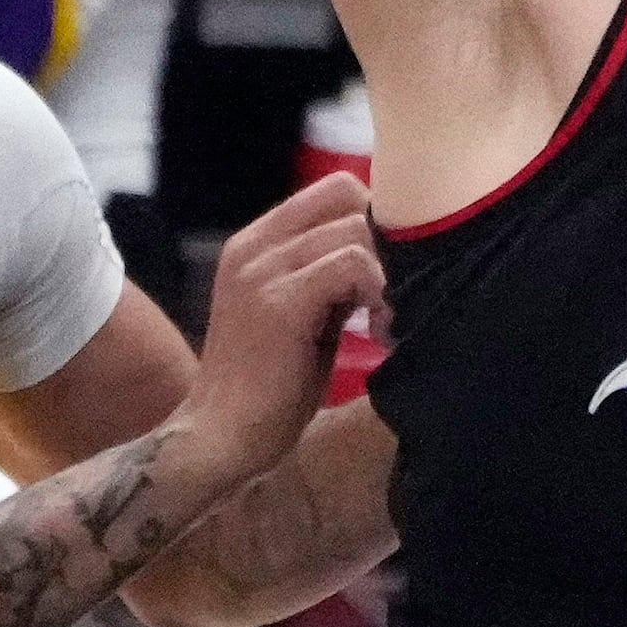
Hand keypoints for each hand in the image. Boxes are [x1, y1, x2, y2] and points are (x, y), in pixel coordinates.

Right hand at [159, 170, 382, 493]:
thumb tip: (393, 253)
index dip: (378, 217)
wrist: (223, 438)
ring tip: (391, 321)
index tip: (399, 267)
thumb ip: (331, 276)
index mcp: (255, 243)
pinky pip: (353, 264)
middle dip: (391, 241)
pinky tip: (382, 332)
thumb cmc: (271, 388)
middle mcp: (253, 246)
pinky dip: (381, 292)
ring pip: (358, 229)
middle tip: (403, 293)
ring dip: (391, 272)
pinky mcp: (279, 302)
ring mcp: (261, 270)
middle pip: (350, 197)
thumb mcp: (303, 315)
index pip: (335, 188)